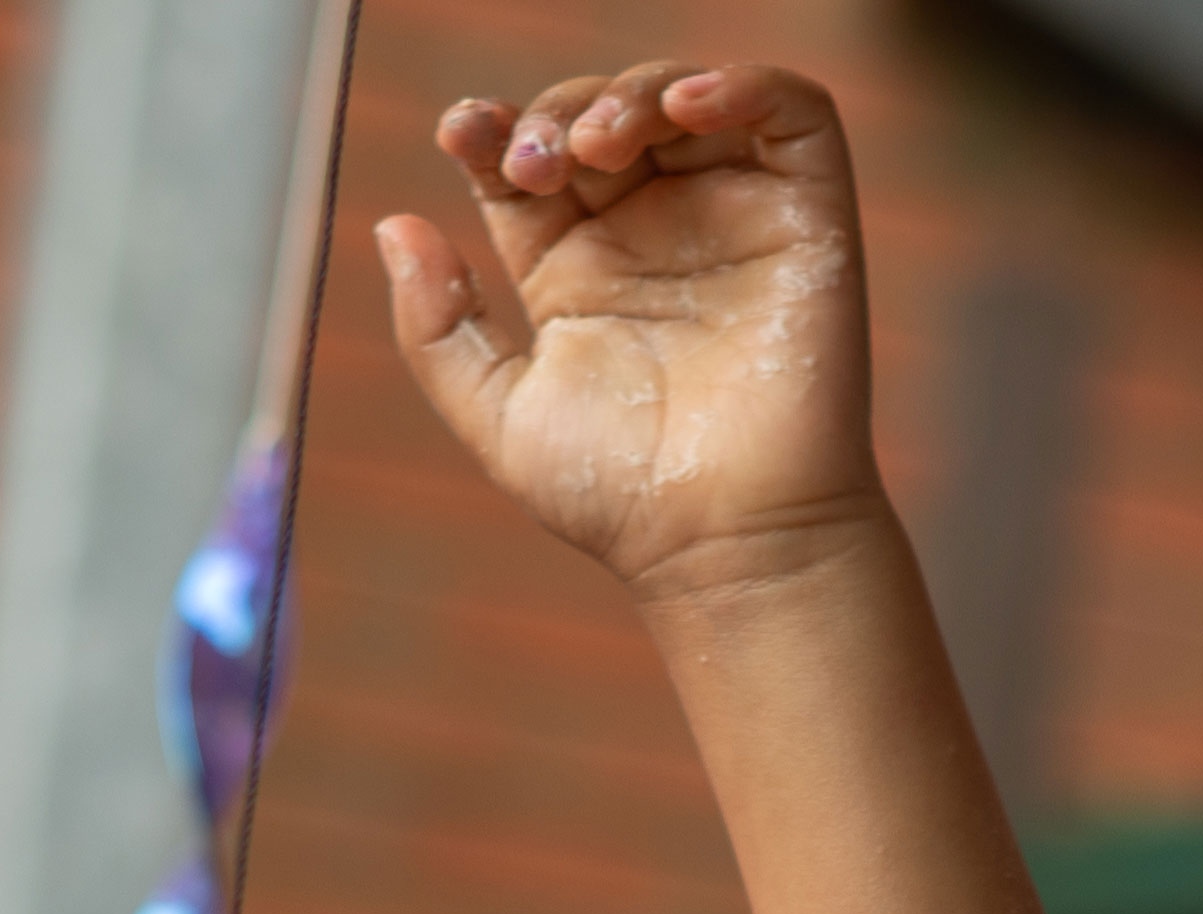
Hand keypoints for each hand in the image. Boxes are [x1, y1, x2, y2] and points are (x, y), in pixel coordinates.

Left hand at [380, 63, 888, 604]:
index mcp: (577, 267)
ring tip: (599, 146)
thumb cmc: (621, 497)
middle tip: (539, 161)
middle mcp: (655, 232)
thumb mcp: (496, 414)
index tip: (464, 133)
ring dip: (634, 94)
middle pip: (599, 114)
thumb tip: (394, 226)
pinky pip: (791, 112)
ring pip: (686, 98)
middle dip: (557, 113)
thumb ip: (436, 326)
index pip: (530, 159)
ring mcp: (732, 218)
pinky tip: (689, 106)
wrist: (724, 542)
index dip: (495, 128)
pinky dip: (743, 83)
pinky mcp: (808, 217)